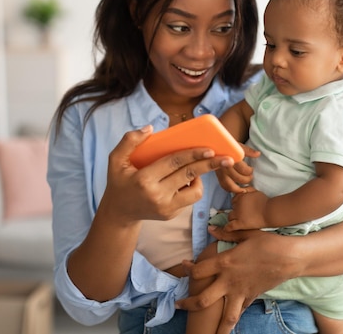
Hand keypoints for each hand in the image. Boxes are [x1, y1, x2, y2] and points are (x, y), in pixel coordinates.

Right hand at [100, 125, 233, 222]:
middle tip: (227, 158)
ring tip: (199, 167)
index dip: (193, 154)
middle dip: (210, 165)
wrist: (119, 212)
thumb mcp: (115, 160)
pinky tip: (186, 180)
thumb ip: (129, 141)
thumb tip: (150, 128)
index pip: (174, 163)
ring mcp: (166, 207)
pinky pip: (190, 198)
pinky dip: (192, 187)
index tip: (210, 149)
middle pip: (189, 175)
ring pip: (195, 191)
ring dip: (200, 178)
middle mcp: (157, 195)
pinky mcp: (171, 215)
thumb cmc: (119, 181)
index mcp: (144, 180)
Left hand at [177, 227, 301, 333]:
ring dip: (216, 328)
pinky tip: (228, 319)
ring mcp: (241, 292)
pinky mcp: (252, 297)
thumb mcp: (246, 233)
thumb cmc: (268, 243)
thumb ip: (226, 233)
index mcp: (225, 263)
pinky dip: (233, 315)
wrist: (290, 258)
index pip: (199, 270)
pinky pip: (240, 310)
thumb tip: (210, 228)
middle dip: (189, 304)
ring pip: (225, 317)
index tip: (184, 266)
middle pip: (204, 300)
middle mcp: (230, 282)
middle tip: (179, 305)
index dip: (188, 269)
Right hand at [215, 144, 259, 192]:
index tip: (251, 169)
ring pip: (230, 185)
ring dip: (239, 188)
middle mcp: (225, 166)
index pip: (243, 170)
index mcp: (231, 158)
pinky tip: (237, 189)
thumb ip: (248, 151)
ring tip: (245, 187)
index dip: (249, 171)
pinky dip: (230, 190)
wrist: (214, 147)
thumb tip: (258, 154)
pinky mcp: (217, 176)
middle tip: (250, 177)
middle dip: (247, 179)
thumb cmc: (227, 146)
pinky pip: (224, 186)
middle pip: (238, 178)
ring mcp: (220, 172)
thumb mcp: (238, 146)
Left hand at [225, 190, 268, 230]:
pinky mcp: (240, 223)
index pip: (234, 200)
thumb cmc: (265, 202)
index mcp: (241, 197)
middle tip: (242, 214)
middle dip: (235, 211)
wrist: (270, 212)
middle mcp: (237, 205)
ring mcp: (238, 215)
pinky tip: (228, 229)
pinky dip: (227, 228)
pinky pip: (229, 226)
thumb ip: (248, 190)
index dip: (237, 204)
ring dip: (233, 219)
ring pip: (229, 217)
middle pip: (231, 208)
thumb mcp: (256, 192)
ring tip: (238, 221)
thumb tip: (242, 190)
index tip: (241, 207)